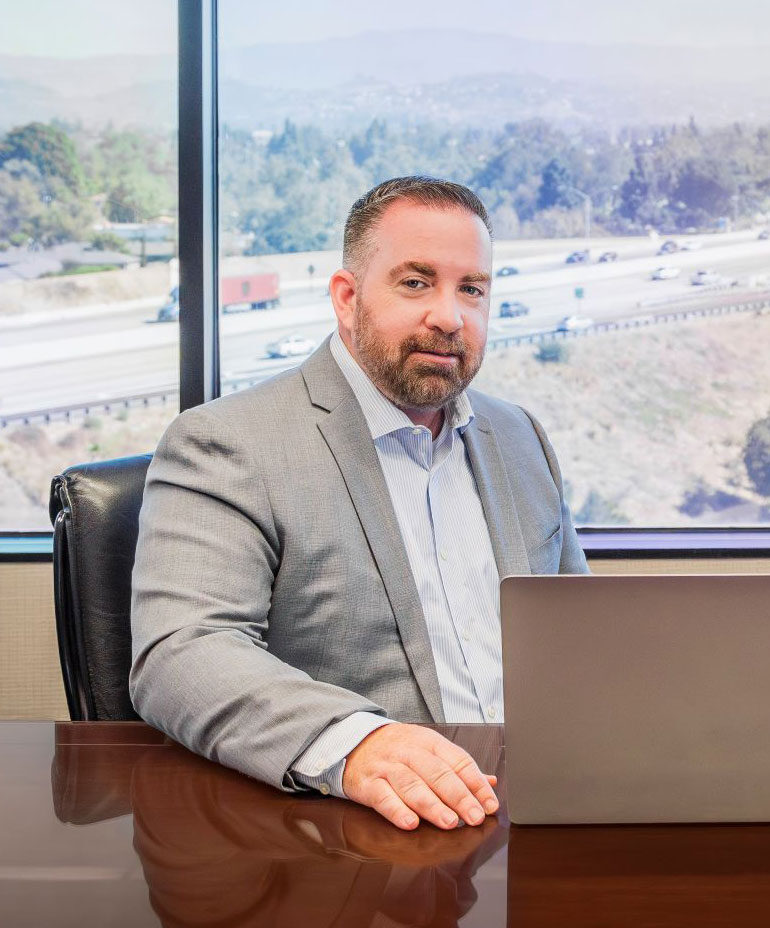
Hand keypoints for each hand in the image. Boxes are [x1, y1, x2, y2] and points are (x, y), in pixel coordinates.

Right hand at [341, 723, 498, 830]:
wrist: (355, 742)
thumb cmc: (398, 749)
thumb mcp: (428, 748)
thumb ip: (458, 767)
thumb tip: (491, 782)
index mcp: (429, 742)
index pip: (458, 761)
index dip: (476, 783)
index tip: (490, 804)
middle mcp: (409, 752)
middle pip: (437, 773)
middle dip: (459, 796)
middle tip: (474, 816)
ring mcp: (388, 767)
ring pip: (412, 785)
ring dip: (432, 805)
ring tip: (449, 822)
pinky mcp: (368, 784)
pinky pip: (383, 797)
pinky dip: (396, 810)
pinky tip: (410, 823)